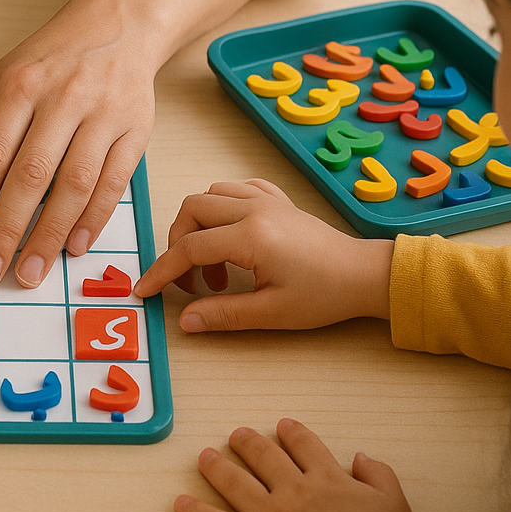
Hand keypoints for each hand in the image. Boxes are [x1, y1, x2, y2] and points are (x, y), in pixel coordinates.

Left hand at [0, 0, 155, 287]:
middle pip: (30, 176)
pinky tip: (73, 248)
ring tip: (30, 273)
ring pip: (75, 184)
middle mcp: (62, 99)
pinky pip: (114, 183)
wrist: (120, 25)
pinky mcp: (136, 130)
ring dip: (49, 234)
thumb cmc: (52, 60)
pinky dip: (93, 219)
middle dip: (5, 231)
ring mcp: (103, 115)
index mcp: (20, 87)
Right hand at [132, 179, 394, 332]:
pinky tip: (231, 235)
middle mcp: (255, 209)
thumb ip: (223, 314)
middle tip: (190, 281)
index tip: (146, 289)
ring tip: (214, 264)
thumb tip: (186, 322)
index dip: (163, 271)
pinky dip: (222, 207)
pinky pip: (237, 189)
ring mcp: (267, 200)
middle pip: (192, 211)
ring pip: (211, 194)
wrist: (364, 275)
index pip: (190, 248)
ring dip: (198, 224)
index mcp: (252, 236)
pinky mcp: (278, 200)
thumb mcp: (272, 312)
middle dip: (178, 243)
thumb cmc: (324, 294)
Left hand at [175, 419, 413, 511]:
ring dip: (217, 467)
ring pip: (235, 483)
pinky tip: (180, 504)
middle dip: (247, 442)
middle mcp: (293, 490)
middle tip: (236, 434)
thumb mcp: (395, 505)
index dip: (292, 433)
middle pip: (263, 457)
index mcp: (326, 479)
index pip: (304, 446)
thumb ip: (380, 475)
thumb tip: (362, 457)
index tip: (282, 425)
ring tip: (205, 457)